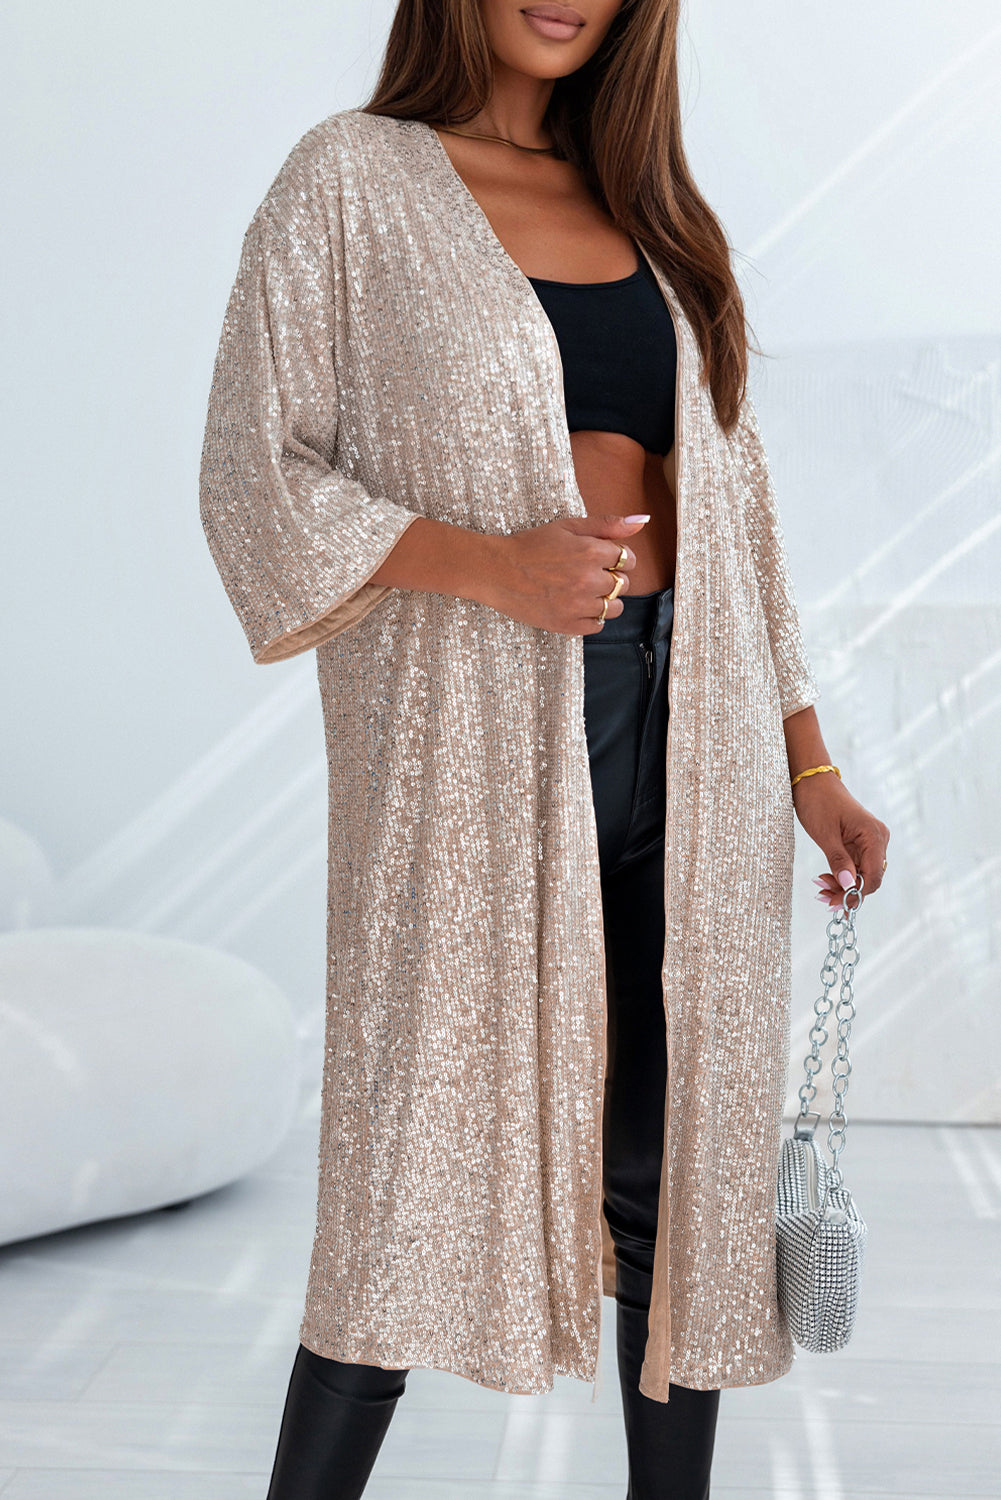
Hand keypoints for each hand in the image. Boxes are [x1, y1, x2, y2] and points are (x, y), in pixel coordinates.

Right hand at [482, 514, 648, 633]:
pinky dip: (592, 618)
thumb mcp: (568, 526)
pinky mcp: (567, 625)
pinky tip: (576, 606)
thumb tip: (642, 520)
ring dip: (605, 600)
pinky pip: (597, 626)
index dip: (618, 559)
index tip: (603, 560)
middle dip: (612, 579)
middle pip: (623, 585)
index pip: (628, 560)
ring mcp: (579, 605)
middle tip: (588, 574)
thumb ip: (607, 524)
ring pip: (615, 608)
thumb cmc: (530, 545)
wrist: (496, 571)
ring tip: (584, 592)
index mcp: (591, 552)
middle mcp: (589, 580)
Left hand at [792, 773, 889, 912]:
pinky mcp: (860, 842)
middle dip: (847, 891)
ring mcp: (870, 841)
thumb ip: (838, 860)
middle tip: (823, 898)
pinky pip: (855, 866)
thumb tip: (848, 886)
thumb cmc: (818, 801)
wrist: (812, 780)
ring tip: (820, 888)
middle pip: (870, 878)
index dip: (856, 894)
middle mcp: (878, 839)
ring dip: (843, 885)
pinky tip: (825, 879)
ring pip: (862, 874)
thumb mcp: (825, 834)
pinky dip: (841, 875)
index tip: (834, 903)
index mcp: (874, 835)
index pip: (873, 876)